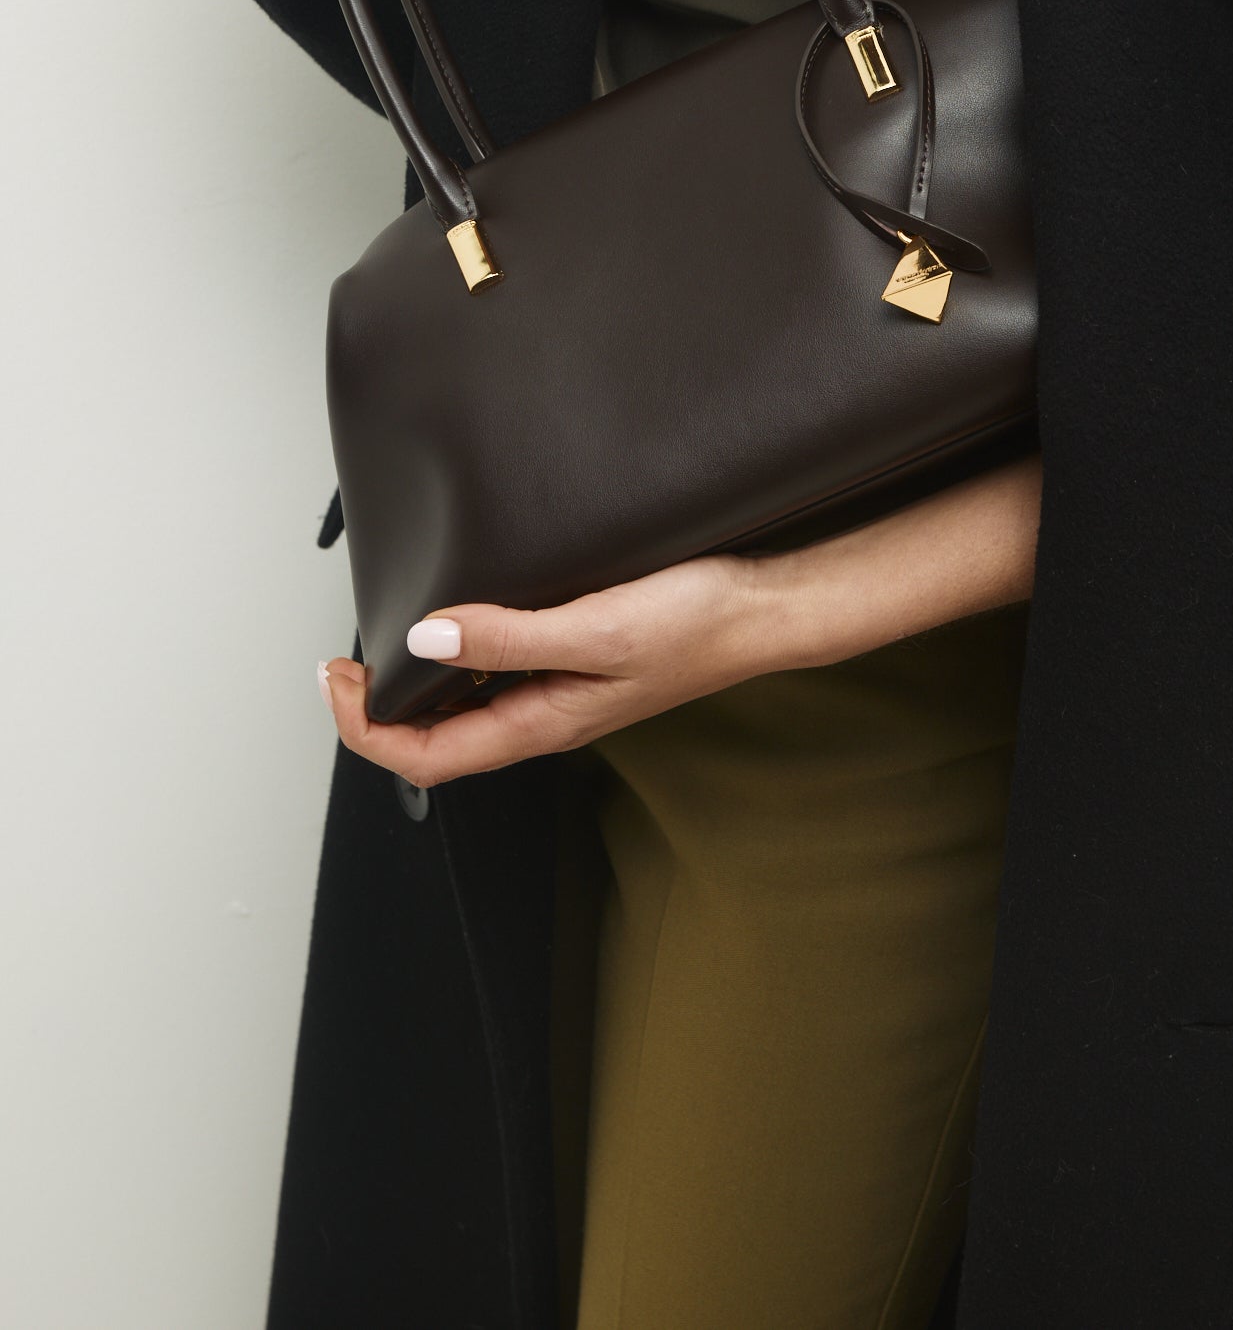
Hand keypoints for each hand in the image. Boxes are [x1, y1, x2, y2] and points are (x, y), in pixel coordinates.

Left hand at [317, 452, 1043, 785]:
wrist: (766, 606)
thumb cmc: (699, 624)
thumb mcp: (596, 628)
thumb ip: (510, 636)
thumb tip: (427, 640)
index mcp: (542, 722)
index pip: (426, 757)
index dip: (364, 729)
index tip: (334, 677)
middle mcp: (545, 715)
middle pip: (438, 742)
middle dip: (378, 713)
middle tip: (341, 663)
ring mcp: (563, 694)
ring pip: (467, 713)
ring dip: (417, 689)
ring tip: (384, 644)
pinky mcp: (580, 663)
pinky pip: (500, 680)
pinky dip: (460, 661)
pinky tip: (459, 624)